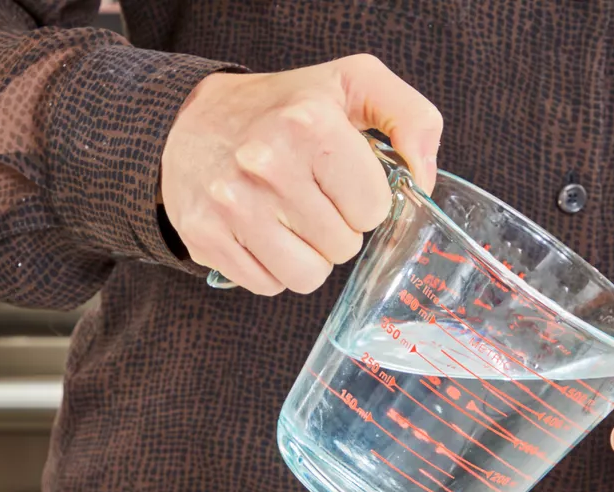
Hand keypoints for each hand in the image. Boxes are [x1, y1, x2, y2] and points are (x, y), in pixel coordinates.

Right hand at [160, 54, 442, 295]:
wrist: (188, 120)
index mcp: (311, 123)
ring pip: (308, 276)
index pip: (373, 210)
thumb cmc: (283, 107)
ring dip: (308, 255)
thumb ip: (412, 119)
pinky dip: (272, 267)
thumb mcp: (354, 83)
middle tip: (310, 195)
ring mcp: (232, 204)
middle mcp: (267, 163)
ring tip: (288, 217)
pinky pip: (268, 286)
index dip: (363, 199)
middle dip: (335, 227)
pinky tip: (259, 230)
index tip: (340, 178)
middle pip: (343, 247)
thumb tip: (425, 180)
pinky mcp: (205, 236)